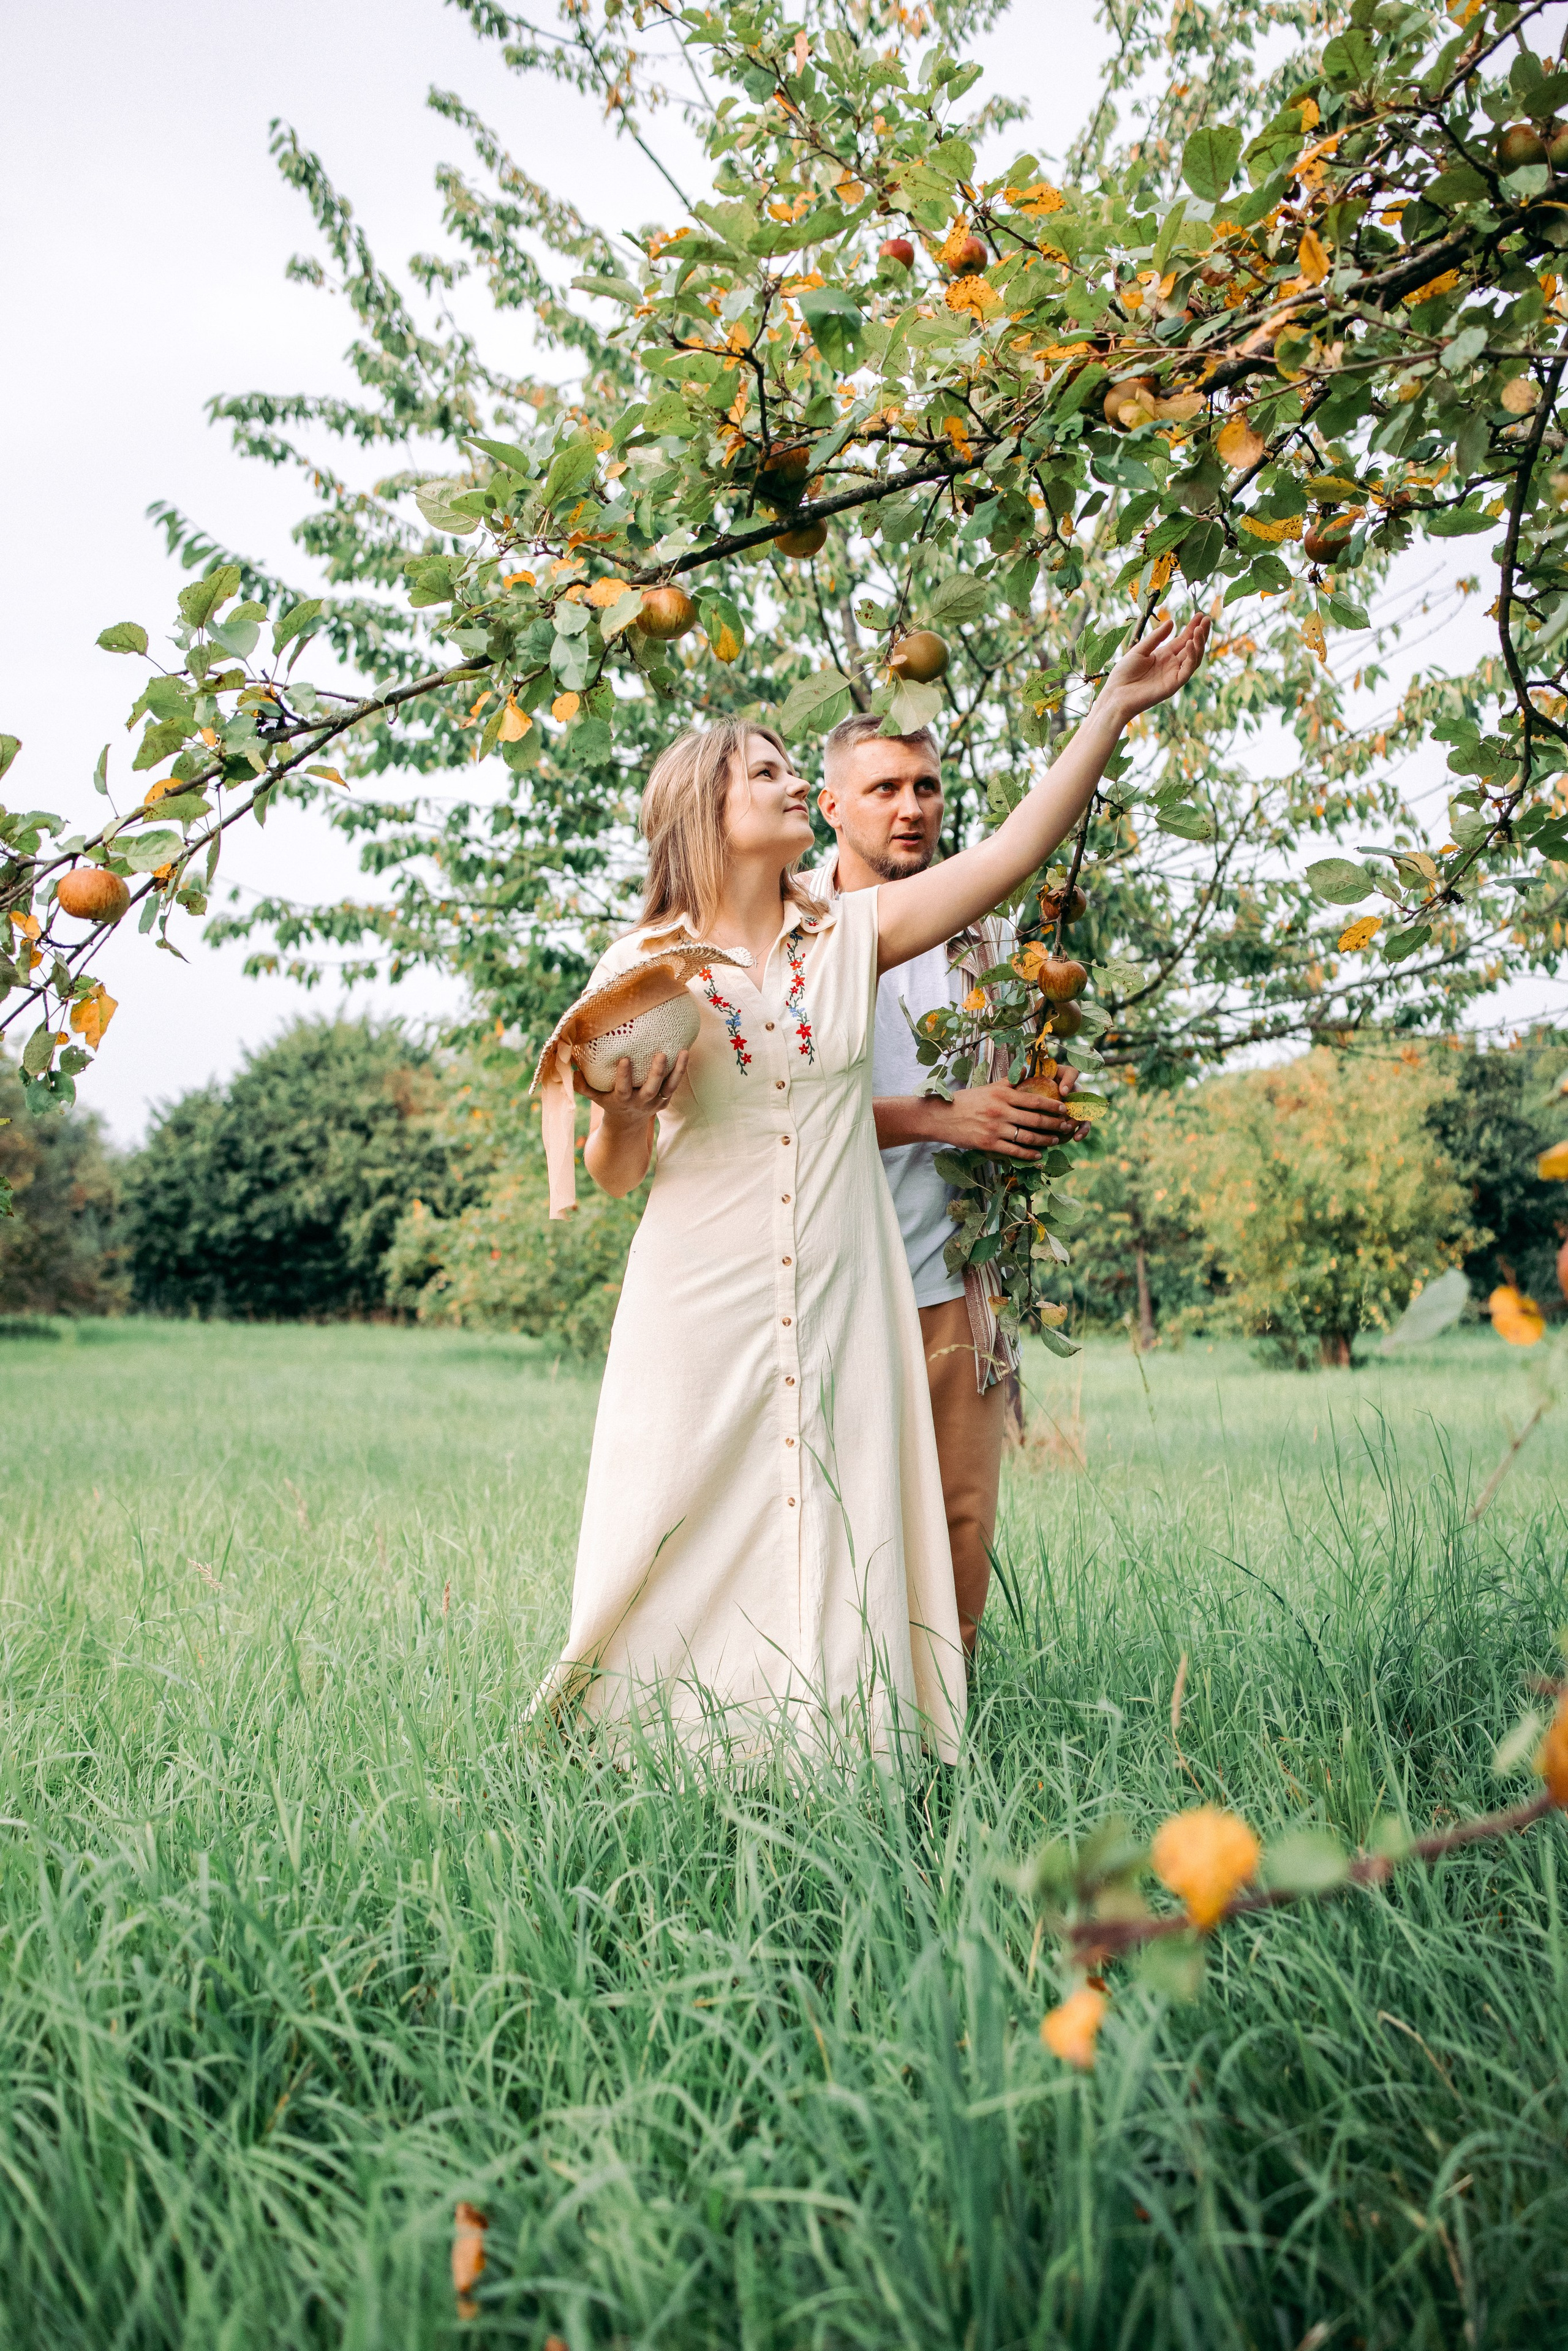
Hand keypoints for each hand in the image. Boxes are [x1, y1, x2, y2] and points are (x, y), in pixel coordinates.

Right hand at [587, 1049, 688, 1131]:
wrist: (627, 1123)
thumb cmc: (608, 1102)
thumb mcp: (595, 1097)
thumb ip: (583, 1086)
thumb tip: (571, 1070)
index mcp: (622, 1100)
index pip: (623, 1089)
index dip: (624, 1076)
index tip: (625, 1059)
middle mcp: (641, 1102)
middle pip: (651, 1089)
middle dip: (656, 1072)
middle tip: (661, 1054)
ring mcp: (655, 1102)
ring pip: (669, 1087)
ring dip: (677, 1070)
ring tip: (684, 1052)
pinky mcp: (665, 1099)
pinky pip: (674, 1085)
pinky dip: (681, 1071)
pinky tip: (686, 1053)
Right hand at [928, 1075, 1087, 1159]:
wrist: (941, 1116)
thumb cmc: (965, 1101)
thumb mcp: (987, 1087)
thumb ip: (1008, 1082)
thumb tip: (1026, 1070)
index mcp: (1002, 1095)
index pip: (1034, 1100)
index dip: (1053, 1105)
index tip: (1064, 1108)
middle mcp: (1000, 1111)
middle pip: (1035, 1119)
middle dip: (1055, 1124)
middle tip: (1067, 1126)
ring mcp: (995, 1128)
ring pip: (1027, 1136)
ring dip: (1045, 1140)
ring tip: (1057, 1140)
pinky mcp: (988, 1143)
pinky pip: (1013, 1150)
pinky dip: (1028, 1154)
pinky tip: (1038, 1154)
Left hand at [1102, 611, 1209, 722]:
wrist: (1115, 694)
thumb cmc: (1124, 673)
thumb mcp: (1139, 650)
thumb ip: (1156, 637)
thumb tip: (1172, 622)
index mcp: (1164, 655)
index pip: (1183, 639)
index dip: (1192, 628)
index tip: (1201, 615)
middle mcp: (1172, 664)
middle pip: (1192, 647)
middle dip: (1200, 633)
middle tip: (1207, 619)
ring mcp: (1174, 675)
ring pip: (1194, 658)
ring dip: (1199, 643)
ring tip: (1200, 629)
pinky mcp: (1173, 685)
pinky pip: (1187, 670)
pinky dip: (1191, 657)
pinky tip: (1190, 643)